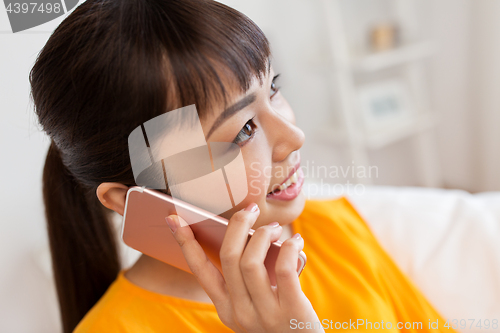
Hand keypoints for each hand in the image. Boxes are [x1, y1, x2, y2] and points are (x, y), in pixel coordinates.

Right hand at [166, 203, 323, 332]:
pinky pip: (283, 270)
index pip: (200, 271)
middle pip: (228, 256)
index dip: (186, 243)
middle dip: (237, 225)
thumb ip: (246, 281)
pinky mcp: (291, 311)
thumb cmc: (280, 322)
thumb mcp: (253, 307)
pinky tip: (296, 242)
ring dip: (263, 235)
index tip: (175, 219)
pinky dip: (289, 248)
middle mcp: (240, 312)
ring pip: (251, 261)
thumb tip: (248, 236)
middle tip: (250, 210)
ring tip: (275, 228)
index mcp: (226, 308)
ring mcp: (264, 314)